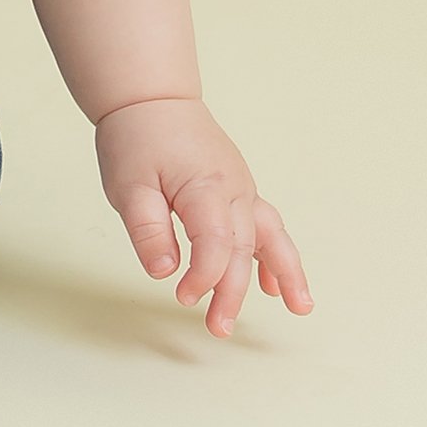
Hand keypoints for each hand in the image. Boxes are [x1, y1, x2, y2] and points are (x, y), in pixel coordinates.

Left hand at [95, 97, 312, 337]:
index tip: (183, 297)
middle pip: (243, 249)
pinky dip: (276, 255)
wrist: (151, 97)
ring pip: (271, 235)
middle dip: (233, 292)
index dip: (203, 277)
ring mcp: (240, 188)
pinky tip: (277, 285)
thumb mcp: (126, 184)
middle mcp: (232, 189)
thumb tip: (164, 272)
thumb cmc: (137, 137)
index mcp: (204, 187)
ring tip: (299, 308)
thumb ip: (146, 229)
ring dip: (287, 272)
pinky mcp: (238, 189)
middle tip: (217, 328)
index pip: (216, 244)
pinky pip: (266, 225)